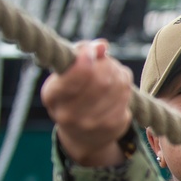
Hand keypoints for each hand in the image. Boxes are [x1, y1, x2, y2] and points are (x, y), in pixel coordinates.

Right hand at [40, 40, 133, 166]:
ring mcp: (92, 123)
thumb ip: (80, 53)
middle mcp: (69, 114)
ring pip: (118, 86)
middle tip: (106, 62)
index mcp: (52, 96)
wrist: (83, 134)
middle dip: (107, 65)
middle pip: (101, 79)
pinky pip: (127, 97)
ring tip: (113, 74)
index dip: (86, 59)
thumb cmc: (72, 93)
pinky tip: (118, 89)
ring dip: (119, 74)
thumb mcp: (66, 74)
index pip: (74, 76)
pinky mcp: (114, 126)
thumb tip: (102, 46)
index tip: (91, 51)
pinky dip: (126, 88)